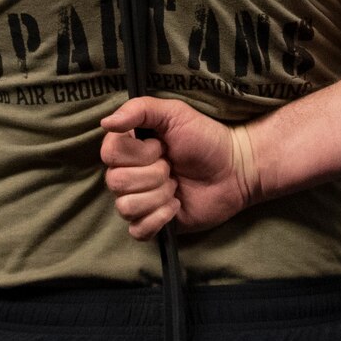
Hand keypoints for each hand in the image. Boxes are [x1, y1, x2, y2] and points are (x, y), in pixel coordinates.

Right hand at [98, 96, 256, 239]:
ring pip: (126, 207)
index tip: (161, 146)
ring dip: (158, 195)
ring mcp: (139, 201)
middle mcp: (129, 175)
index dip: (137, 153)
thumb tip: (105, 123)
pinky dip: (159, 219)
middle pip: (116, 182)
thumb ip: (139, 109)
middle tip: (173, 166)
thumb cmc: (205, 138)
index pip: (109, 155)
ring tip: (176, 185)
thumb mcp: (174, 113)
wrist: (235, 168)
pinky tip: (176, 206)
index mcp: (129, 148)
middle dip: (153, 174)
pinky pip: (138, 231)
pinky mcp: (152, 224)